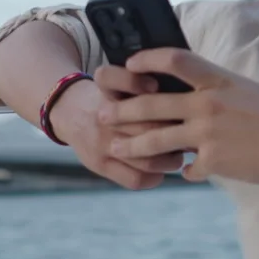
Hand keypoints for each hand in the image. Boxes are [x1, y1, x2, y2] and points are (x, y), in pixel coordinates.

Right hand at [49, 71, 183, 189]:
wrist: (68, 113)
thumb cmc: (104, 94)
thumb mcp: (115, 78)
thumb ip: (136, 81)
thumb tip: (179, 96)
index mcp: (107, 90)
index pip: (133, 93)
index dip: (151, 94)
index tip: (172, 98)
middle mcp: (103, 118)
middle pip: (148, 129)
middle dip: (175, 133)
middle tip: (190, 135)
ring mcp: (100, 144)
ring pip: (145, 160)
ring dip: (169, 160)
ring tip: (179, 156)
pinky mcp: (98, 164)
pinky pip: (133, 179)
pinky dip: (153, 178)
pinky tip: (161, 172)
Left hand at [97, 49, 258, 184]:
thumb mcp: (248, 89)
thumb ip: (219, 88)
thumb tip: (199, 90)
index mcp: (218, 79)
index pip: (174, 60)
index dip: (147, 60)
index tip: (129, 65)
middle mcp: (208, 103)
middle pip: (152, 104)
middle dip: (121, 110)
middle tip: (102, 114)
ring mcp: (209, 133)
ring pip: (157, 141)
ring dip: (132, 146)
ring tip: (116, 149)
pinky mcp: (215, 161)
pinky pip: (189, 169)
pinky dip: (186, 171)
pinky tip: (186, 173)